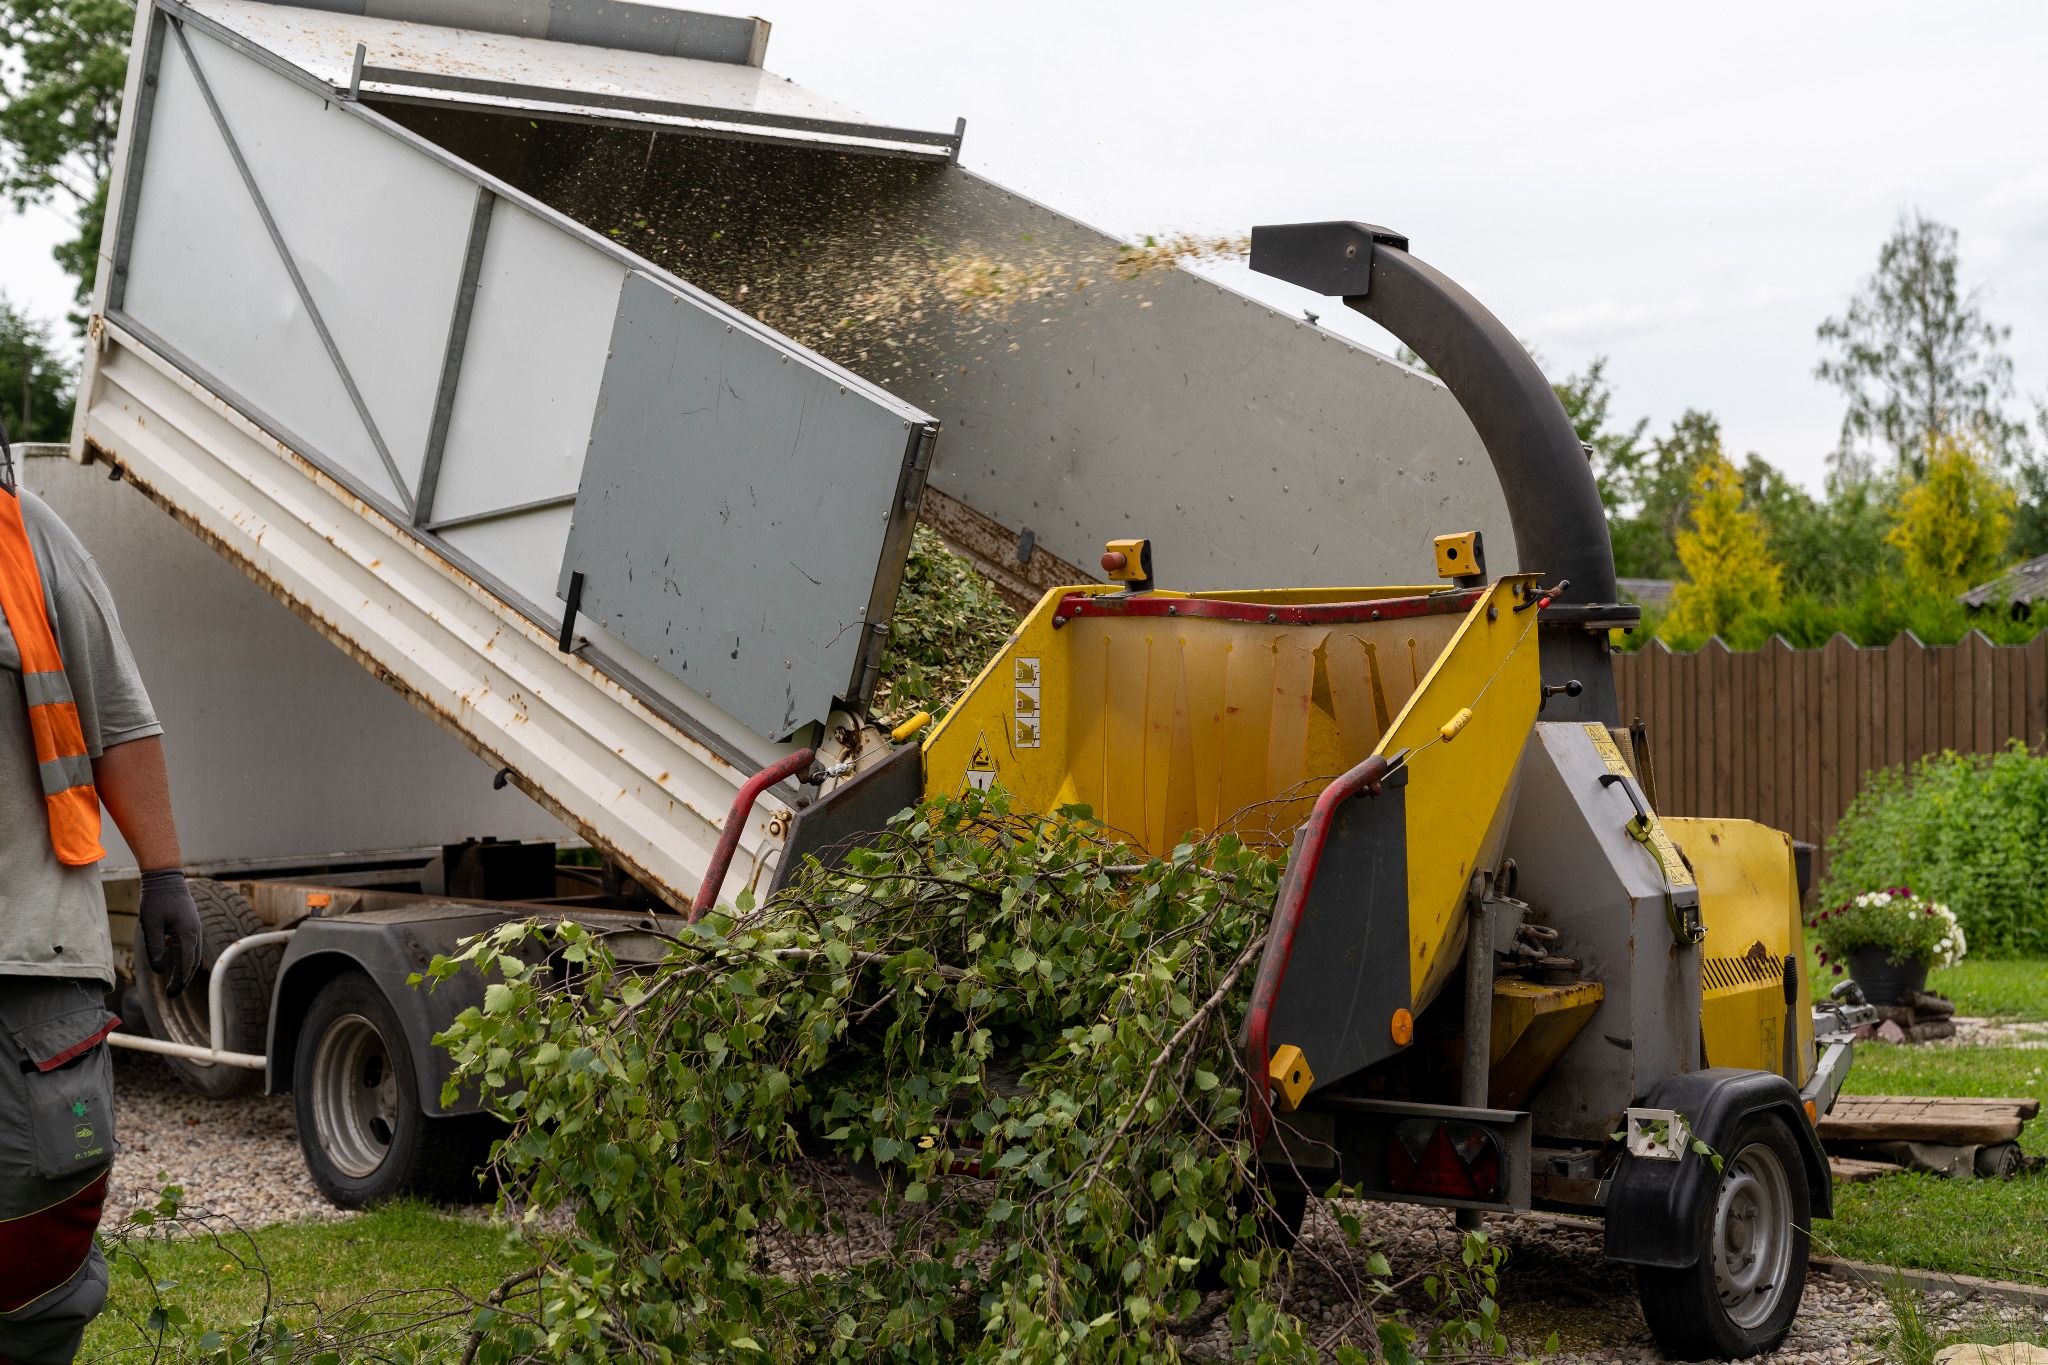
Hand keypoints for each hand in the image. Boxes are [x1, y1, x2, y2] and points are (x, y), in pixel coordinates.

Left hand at [139, 869, 203, 997]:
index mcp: (187, 934)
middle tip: (172, 993)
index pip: (186, 964)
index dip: (179, 981)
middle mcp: (196, 932)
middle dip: (184, 979)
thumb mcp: (150, 925)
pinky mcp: (191, 923)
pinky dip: (188, 958)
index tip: (171, 994)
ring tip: (178, 982)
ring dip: (187, 969)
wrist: (166, 878)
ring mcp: (195, 927)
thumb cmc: (156, 900)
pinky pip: (193, 945)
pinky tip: (180, 962)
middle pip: (194, 961)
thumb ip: (155, 948)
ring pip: (195, 954)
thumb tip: (159, 970)